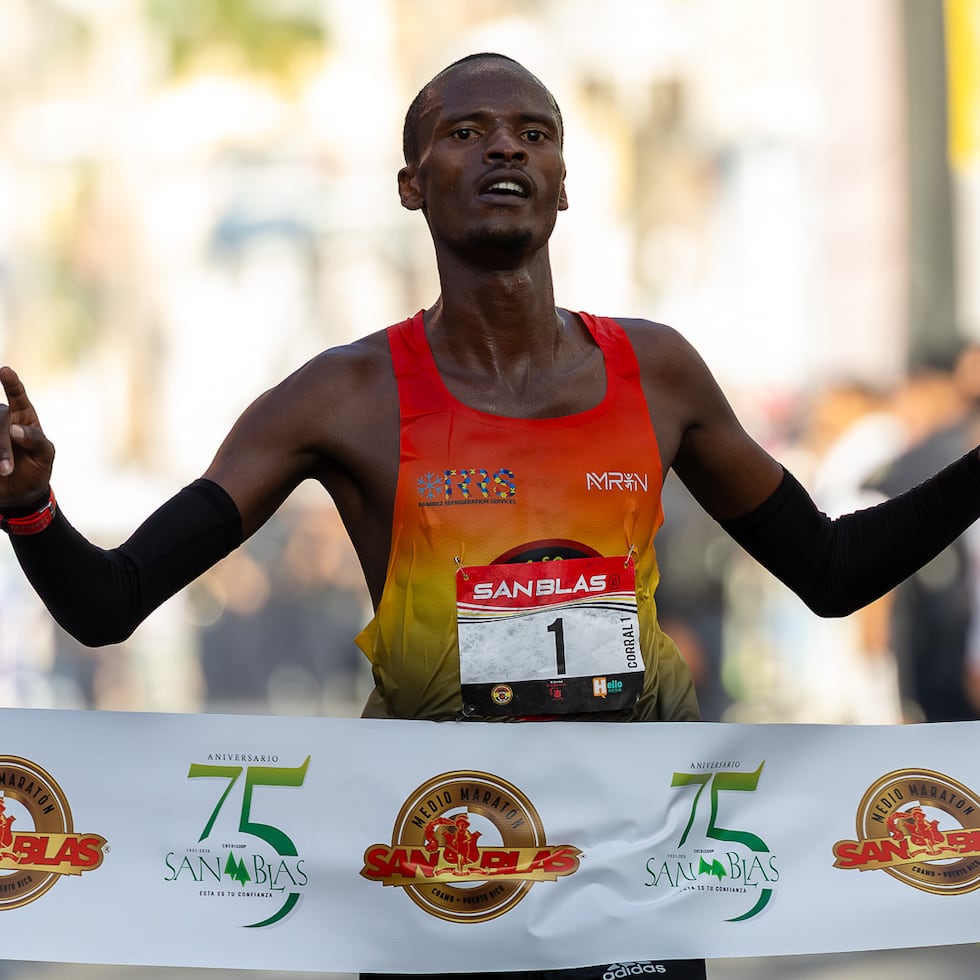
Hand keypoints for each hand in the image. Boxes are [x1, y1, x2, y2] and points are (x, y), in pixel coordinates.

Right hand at [0, 366, 54, 508]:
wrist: (21, 493)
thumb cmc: (36, 469)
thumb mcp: (45, 455)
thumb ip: (36, 440)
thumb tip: (14, 429)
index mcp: (23, 417)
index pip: (17, 396)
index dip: (11, 383)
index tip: (5, 371)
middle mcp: (3, 420)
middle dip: (2, 444)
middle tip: (7, 468)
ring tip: (4, 472)